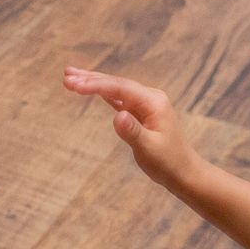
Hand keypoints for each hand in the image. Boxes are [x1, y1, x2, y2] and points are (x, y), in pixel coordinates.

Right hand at [63, 67, 202, 189]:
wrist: (183, 172)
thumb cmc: (168, 162)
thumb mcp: (149, 149)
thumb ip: (132, 131)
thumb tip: (118, 116)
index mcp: (153, 102)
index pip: (120, 88)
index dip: (96, 85)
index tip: (74, 86)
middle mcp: (149, 98)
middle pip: (115, 84)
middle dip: (90, 79)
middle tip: (66, 76)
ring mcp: (145, 104)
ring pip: (115, 89)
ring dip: (93, 82)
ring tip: (70, 77)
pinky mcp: (139, 112)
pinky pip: (117, 98)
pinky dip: (102, 93)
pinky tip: (90, 88)